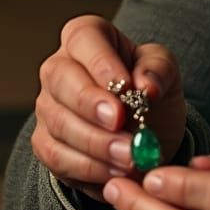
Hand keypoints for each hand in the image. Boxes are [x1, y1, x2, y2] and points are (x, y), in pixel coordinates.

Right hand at [31, 15, 186, 201]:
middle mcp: (58, 68)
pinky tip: (115, 172)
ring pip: (59, 122)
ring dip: (96, 142)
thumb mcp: (164, 70)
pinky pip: (57, 156)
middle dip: (91, 104)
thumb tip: (146, 86)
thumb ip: (158, 70)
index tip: (125, 86)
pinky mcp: (45, 142)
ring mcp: (47, 106)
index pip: (84, 38)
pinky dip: (89, 167)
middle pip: (61, 80)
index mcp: (86, 37)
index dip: (101, 62)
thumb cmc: (149, 89)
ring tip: (130, 155)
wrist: (144, 131)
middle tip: (120, 121)